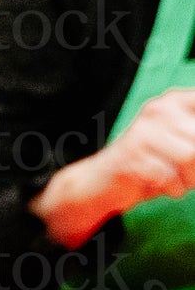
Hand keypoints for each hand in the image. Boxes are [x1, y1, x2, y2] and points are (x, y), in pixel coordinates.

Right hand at [32, 89, 194, 248]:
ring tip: (180, 182)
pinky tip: (162, 186)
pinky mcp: (129, 156)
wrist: (102, 182)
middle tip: (190, 175)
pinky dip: (172, 188)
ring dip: (189, 178)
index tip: (189, 151)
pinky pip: (166, 175)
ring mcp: (141, 131)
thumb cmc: (152, 164)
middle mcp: (158, 109)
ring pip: (188, 156)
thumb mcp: (183, 144)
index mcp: (174, 101)